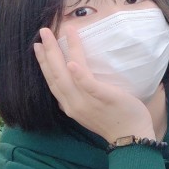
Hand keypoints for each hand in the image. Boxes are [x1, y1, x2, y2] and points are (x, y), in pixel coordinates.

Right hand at [34, 27, 155, 142]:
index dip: (43, 63)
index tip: (36, 46)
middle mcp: (73, 104)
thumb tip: (77, 76)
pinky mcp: (103, 98)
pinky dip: (78, 74)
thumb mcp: (90, 110)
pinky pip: (88, 85)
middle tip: (43, 32)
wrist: (132, 137)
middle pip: (55, 75)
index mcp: (70, 105)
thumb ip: (81, 95)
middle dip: (47, 52)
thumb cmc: (115, 119)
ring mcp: (87, 102)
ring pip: (66, 76)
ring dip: (58, 54)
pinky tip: (72, 62)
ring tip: (55, 35)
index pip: (52, 81)